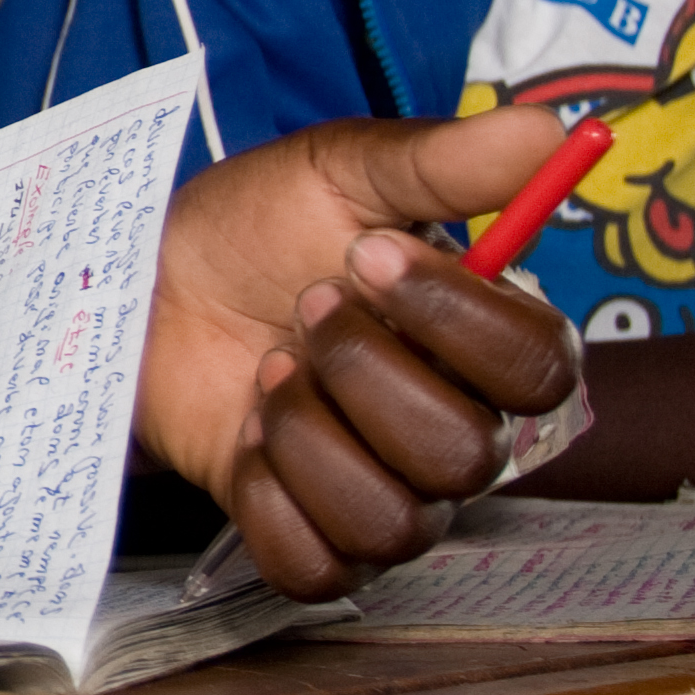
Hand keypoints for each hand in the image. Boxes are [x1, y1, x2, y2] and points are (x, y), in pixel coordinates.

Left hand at [137, 106, 581, 598]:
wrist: (145, 288)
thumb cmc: (253, 230)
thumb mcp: (342, 169)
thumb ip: (448, 159)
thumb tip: (549, 128)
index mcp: (481, 344)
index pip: (542, 371)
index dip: (455, 318)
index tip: (366, 254)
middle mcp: (454, 430)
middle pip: (464, 455)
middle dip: (362, 370)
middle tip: (302, 310)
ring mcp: (387, 494)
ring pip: (393, 520)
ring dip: (308, 433)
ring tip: (269, 370)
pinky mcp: (312, 538)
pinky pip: (317, 565)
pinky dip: (269, 499)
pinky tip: (247, 439)